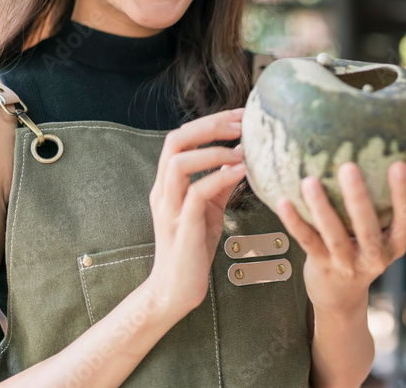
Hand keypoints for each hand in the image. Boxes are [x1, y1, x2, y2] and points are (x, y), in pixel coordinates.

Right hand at [146, 108, 245, 317]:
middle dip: (210, 126)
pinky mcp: (182, 227)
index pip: (181, 136)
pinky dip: (218, 178)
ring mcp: (169, 208)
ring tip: (242, 151)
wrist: (175, 290)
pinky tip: (240, 172)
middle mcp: (163, 190)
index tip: (241, 114)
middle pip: (175, 140)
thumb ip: (220, 183)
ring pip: (179, 162)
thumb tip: (243, 157)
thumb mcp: (209, 209)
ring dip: (213, 151)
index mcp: (167, 182)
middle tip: (241, 123)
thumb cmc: (194, 248)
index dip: (210, 121)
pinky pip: (195, 194)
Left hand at [275, 161, 405, 312]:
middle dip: (358, 197)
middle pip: (368, 227)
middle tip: (348, 167)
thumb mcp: (380, 234)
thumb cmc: (362, 250)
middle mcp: (375, 257)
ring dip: (321, 208)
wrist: (341, 298)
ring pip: (334, 236)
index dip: (403, 193)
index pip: (405, 218)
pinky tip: (283, 201)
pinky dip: (295, 222)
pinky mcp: (322, 267)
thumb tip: (374, 151)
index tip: (398, 164)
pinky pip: (307, 241)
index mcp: (394, 244)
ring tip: (309, 181)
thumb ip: (381, 205)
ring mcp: (348, 265)